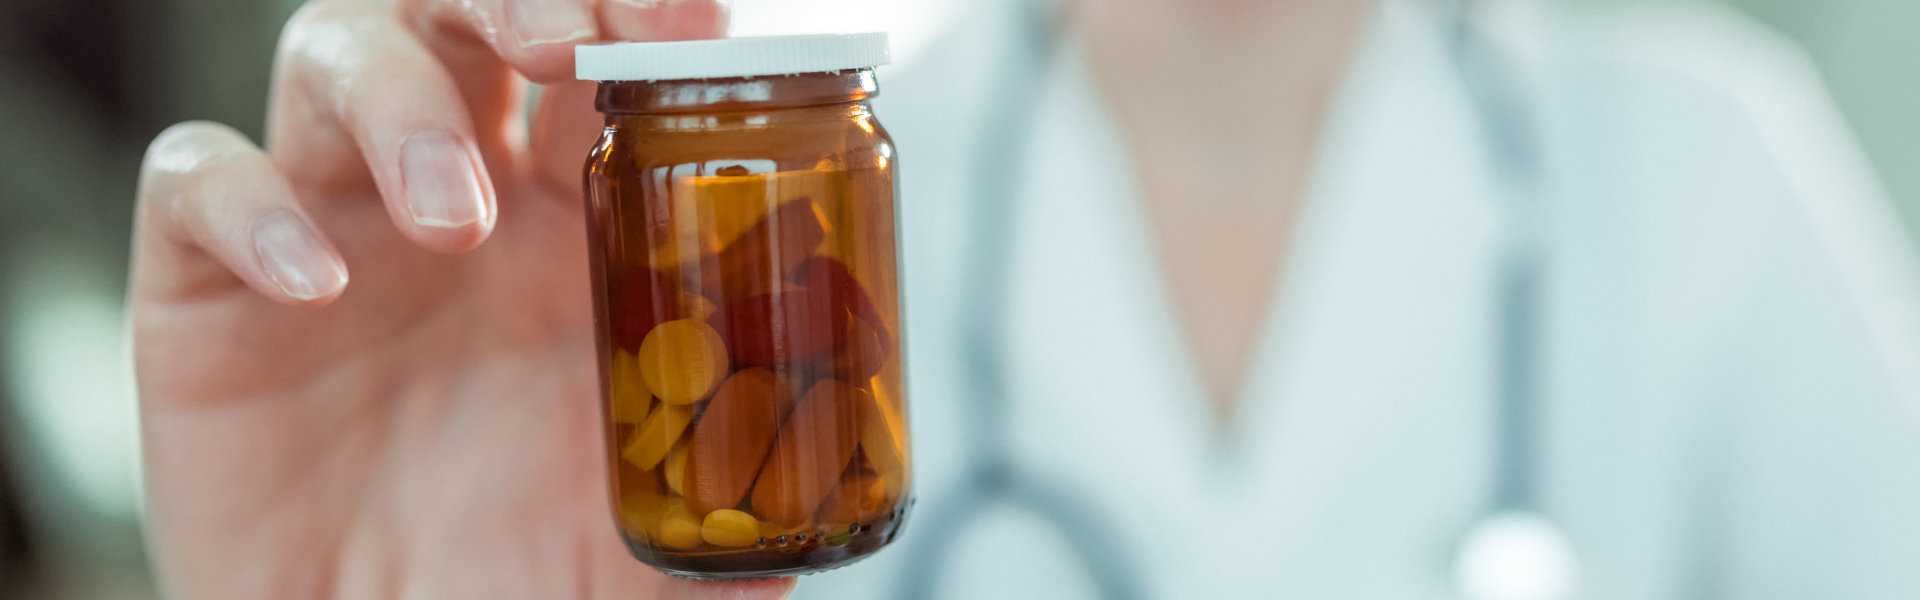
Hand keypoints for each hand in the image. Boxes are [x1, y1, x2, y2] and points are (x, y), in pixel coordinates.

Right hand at [129, 0, 790, 596]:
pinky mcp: (209, 295)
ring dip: (397, 101)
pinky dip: (244, 205)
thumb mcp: (664, 547)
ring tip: (454, 216)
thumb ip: (745, 495)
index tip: (695, 23)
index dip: (638, 13)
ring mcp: (333, 230)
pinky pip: (192, 180)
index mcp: (580, 228)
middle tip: (563, 38)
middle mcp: (460, 202)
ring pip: (334, 54)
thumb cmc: (525, 593)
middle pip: (466, 12)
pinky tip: (316, 287)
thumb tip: (847, 461)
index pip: (604, 58)